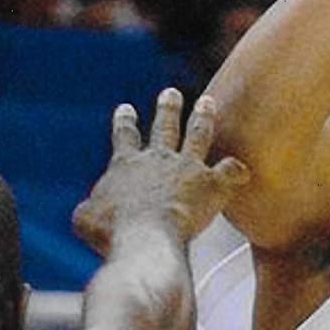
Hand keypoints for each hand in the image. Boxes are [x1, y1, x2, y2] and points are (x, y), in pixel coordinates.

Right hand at [73, 88, 248, 253]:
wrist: (145, 236)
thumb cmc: (112, 231)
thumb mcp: (85, 219)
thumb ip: (89, 209)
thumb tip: (89, 211)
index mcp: (126, 164)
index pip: (125, 136)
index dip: (125, 122)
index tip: (126, 108)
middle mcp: (158, 158)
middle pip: (165, 127)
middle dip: (168, 108)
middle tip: (172, 93)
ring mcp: (187, 167)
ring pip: (198, 134)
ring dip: (204, 117)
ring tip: (208, 102)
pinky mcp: (211, 184)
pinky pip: (229, 173)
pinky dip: (237, 172)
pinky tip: (244, 171)